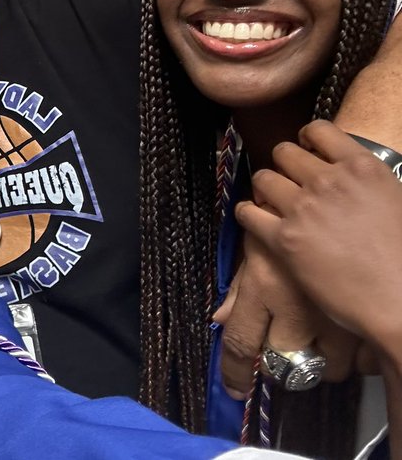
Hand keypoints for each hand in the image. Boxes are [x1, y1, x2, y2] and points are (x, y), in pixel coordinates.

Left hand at [212, 229, 356, 397]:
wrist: (325, 192)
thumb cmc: (281, 216)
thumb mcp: (254, 248)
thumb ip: (238, 287)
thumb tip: (219, 322)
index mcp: (263, 289)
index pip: (241, 343)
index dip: (235, 372)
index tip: (235, 389)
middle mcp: (297, 308)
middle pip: (286, 364)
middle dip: (283, 366)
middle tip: (285, 352)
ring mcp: (334, 314)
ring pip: (329, 366)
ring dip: (321, 362)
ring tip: (318, 343)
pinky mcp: (363, 313)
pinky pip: (362, 357)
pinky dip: (356, 356)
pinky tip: (347, 338)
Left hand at [235, 120, 401, 355]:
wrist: (399, 301)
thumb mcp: (400, 201)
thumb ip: (371, 181)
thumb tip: (356, 174)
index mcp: (363, 168)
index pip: (319, 129)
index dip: (307, 138)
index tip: (306, 150)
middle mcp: (329, 181)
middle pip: (284, 152)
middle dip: (284, 165)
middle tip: (290, 181)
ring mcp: (303, 208)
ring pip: (262, 178)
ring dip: (265, 187)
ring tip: (272, 199)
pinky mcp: (283, 238)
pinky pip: (247, 212)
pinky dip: (246, 213)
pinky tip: (253, 217)